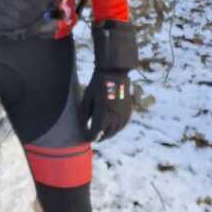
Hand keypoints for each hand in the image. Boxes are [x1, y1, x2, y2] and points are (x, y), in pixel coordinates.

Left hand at [81, 20, 137, 141]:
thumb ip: (84, 114)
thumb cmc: (97, 84)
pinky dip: (117, 129)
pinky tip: (112, 128)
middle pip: (106, 134)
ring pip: (116, 131)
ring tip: (101, 135)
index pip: (95, 133)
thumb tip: (83, 127)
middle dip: (98, 138)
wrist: (115, 73)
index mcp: (103, 114)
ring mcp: (123, 114)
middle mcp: (114, 117)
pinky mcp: (128, 110)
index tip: (84, 138)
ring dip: (108, 135)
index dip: (89, 137)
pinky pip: (123, 124)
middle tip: (93, 138)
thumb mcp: (87, 98)